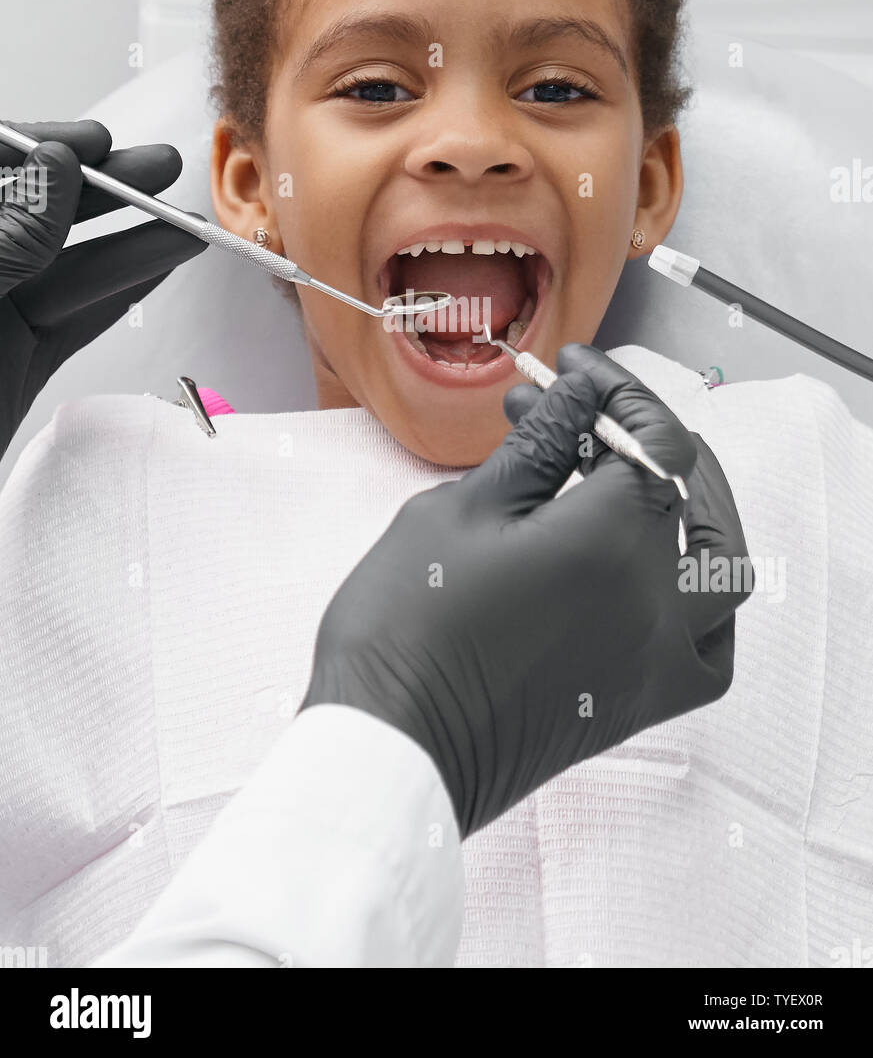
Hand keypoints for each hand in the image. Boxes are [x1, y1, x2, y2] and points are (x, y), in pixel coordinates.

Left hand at [0, 119, 206, 455]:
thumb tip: (53, 172)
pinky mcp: (6, 369)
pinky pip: (71, 320)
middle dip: (98, 191)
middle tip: (157, 169)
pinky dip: (118, 293)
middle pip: (30, 216)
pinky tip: (157, 267)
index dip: (36, 148)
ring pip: (61, 271)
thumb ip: (2, 238)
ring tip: (184, 226)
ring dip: (127, 246)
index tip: (93, 143)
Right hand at [300, 344, 752, 838]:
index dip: (615, 389)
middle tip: (583, 415)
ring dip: (689, 509)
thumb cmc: (407, 629)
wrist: (391, 747)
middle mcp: (653, 602)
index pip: (651, 439)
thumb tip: (580, 396)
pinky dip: (699, 599)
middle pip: (691, 491)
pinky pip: (708, 644)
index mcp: (611, 543)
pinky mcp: (638, 702)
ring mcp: (655, 659)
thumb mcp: (462, 511)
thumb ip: (539, 446)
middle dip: (640, 438)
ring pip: (720, 569)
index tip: (572, 370)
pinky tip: (654, 573)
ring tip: (632, 479)